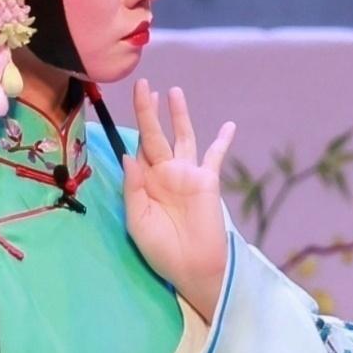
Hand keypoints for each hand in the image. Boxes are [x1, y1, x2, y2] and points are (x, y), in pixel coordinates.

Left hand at [121, 82, 237, 318]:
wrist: (191, 268)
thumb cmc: (161, 249)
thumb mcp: (137, 219)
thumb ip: (133, 187)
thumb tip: (128, 155)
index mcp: (144, 182)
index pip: (136, 150)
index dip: (129, 133)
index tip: (123, 115)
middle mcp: (164, 173)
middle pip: (154, 135)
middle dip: (147, 111)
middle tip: (142, 85)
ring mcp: (187, 174)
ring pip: (182, 137)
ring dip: (178, 115)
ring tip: (173, 92)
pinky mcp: (207, 180)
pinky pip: (214, 156)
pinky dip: (222, 140)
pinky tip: (228, 125)